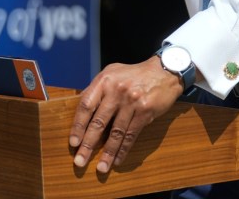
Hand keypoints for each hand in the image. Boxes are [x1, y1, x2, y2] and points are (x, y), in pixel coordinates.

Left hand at [69, 58, 184, 172]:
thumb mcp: (113, 73)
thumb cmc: (135, 74)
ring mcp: (131, 101)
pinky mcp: (145, 110)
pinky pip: (131, 134)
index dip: (78, 126)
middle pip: (98, 122)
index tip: (73, 143)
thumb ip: (98, 89)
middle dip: (88, 144)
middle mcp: (117, 90)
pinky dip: (124, 149)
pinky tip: (118, 160)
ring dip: (108, 152)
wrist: (164, 71)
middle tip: (80, 161)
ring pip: (116, 132)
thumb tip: (81, 107)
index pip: (86, 105)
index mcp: (105, 81)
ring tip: (101, 167)